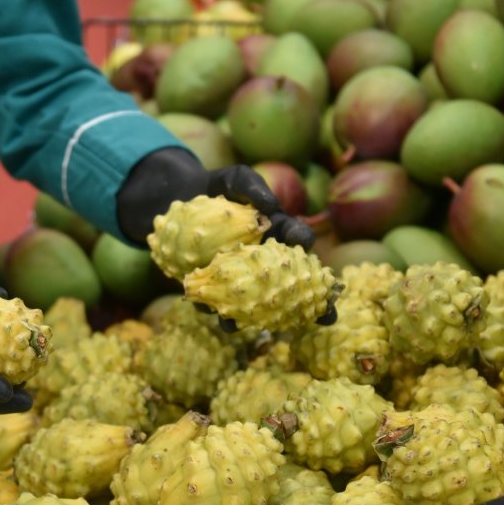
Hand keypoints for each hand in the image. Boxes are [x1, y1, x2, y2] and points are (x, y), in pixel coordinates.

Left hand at [118, 148, 332, 327]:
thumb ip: (251, 186)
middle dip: (309, 302)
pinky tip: (223, 319)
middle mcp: (263, 260)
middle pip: (291, 282)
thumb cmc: (215, 188)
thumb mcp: (235, 178)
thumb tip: (270, 206)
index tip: (305, 245)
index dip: (303, 241)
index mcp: (276, 233)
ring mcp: (239, 277)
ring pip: (256, 301)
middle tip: (327, 316)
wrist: (176, 203)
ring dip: (262, 317)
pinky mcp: (212, 286)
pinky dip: (220, 312)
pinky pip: (218, 302)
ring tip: (269, 326)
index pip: (297, 238)